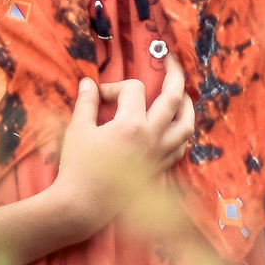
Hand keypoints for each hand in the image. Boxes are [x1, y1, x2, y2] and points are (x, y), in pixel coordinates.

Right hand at [51, 67, 195, 233]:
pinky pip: (180, 147)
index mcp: (131, 124)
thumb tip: (88, 82)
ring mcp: (158, 154)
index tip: (99, 95)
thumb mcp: (78, 129)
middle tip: (170, 60)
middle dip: (174, 74)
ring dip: (187, 106)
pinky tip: (174, 127)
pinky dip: (181, 133)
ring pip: (186, 124)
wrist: (83, 204)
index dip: (115, 86)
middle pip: (175, 98)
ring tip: (182, 94)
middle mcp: (151, 136)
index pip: (133, 90)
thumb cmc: (78, 166)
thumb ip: (87, 103)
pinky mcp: (158, 168)